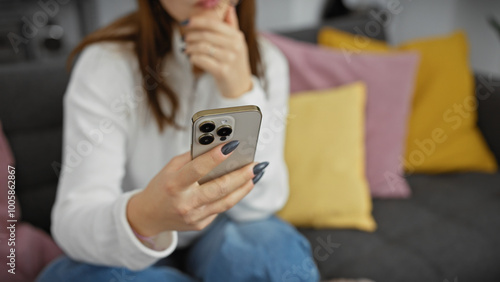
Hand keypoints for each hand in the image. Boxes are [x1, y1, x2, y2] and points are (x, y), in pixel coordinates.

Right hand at [127, 141, 265, 236]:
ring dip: (244, 187)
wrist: (149, 216)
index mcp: (174, 184)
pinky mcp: (200, 225)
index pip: (197, 169)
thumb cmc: (162, 186)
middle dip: (240, 175)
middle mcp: (184, 203)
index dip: (216, 157)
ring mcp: (193, 217)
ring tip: (255, 175)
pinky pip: (220, 208)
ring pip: (226, 201)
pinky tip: (242, 186)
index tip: (233, 145)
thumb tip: (218, 146)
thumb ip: (192, 158)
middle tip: (255, 164)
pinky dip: (232, 196)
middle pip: (219, 188)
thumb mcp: (170, 168)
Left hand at [184, 7, 252, 98]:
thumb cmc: (235, 62)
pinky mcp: (222, 71)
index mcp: (237, 36)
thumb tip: (229, 7)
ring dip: (190, 47)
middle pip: (206, 35)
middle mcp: (235, 46)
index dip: (198, 21)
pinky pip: (201, 60)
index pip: (214, 24)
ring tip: (186, 48)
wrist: (240, 85)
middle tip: (185, 38)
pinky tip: (192, 57)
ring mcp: (229, 59)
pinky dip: (193, 57)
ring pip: (202, 47)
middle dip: (191, 36)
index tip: (187, 22)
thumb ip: (232, 25)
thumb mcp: (237, 42)